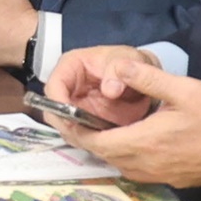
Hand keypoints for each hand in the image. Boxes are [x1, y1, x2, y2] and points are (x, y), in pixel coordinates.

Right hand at [41, 44, 165, 131]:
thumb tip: (109, 89)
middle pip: (53, 110)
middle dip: (66, 124)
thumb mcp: (130, 59)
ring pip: (64, 127)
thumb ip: (118, 70)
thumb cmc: (132, 63)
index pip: (54, 85)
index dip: (58, 102)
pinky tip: (104, 140)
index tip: (71, 115)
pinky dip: (89, 141)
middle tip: (84, 132)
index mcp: (71, 66)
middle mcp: (68, 87)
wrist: (147, 79)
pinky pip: (79, 136)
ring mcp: (75, 107)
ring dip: (78, 135)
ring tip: (99, 137)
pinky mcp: (84, 122)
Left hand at [66, 55, 200, 186]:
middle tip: (67, 113)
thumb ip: (146, 79)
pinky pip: (131, 165)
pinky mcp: (165, 178)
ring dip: (100, 143)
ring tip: (89, 120)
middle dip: (81, 134)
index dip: (71, 129)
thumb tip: (116, 67)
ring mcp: (154, 175)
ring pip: (115, 160)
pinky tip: (122, 134)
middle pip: (99, 153)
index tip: (56, 114)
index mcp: (141, 143)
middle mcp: (141, 165)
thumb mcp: (183, 90)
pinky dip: (119, 150)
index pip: (92, 142)